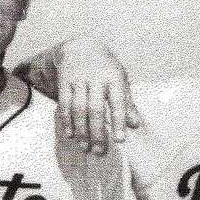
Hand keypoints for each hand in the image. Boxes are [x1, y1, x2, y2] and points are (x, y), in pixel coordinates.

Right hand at [53, 38, 140, 154]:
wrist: (81, 47)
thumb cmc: (106, 70)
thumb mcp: (121, 81)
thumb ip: (127, 103)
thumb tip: (135, 124)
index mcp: (113, 78)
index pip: (117, 102)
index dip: (118, 122)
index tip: (119, 140)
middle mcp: (95, 78)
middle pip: (95, 109)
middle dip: (97, 132)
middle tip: (99, 152)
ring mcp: (78, 79)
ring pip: (78, 108)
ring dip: (81, 130)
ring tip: (85, 147)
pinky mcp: (64, 81)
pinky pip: (64, 104)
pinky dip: (67, 121)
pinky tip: (70, 135)